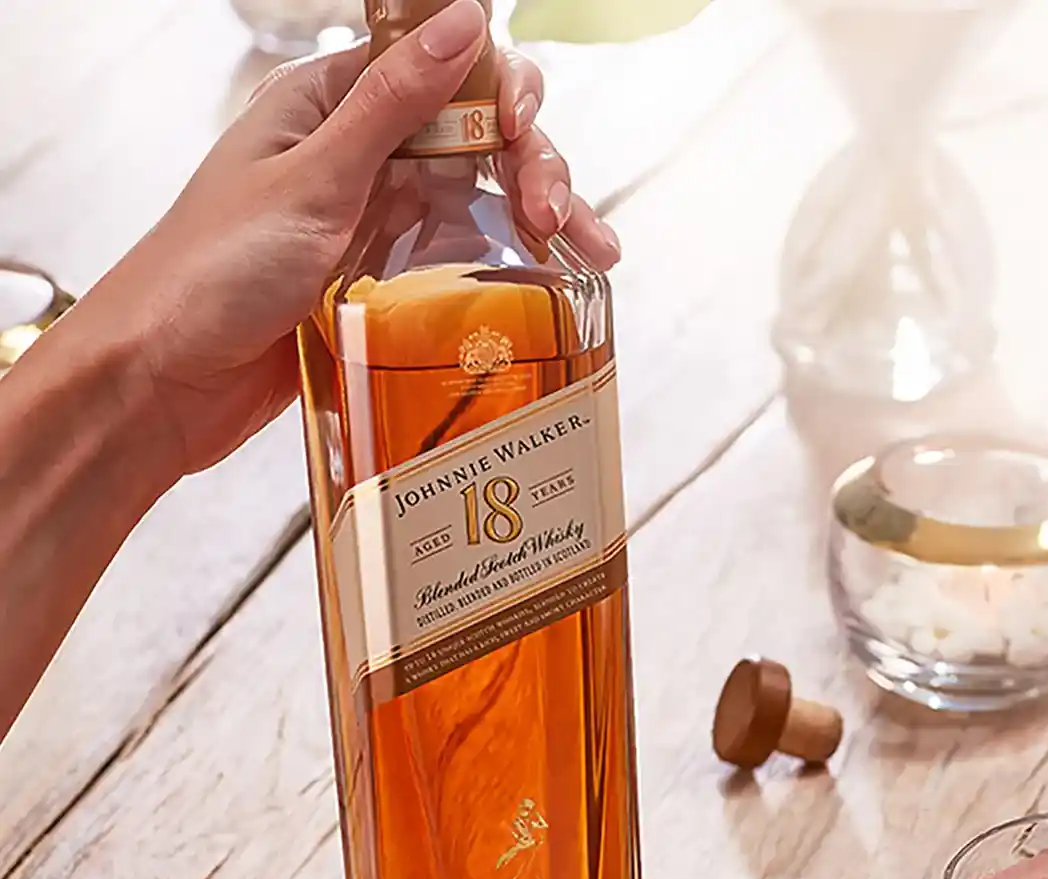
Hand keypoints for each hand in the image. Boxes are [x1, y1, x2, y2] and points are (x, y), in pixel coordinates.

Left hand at [82, 0, 619, 486]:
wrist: (165, 384)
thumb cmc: (210, 274)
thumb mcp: (314, 178)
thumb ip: (395, 103)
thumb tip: (467, 19)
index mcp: (330, 106)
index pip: (443, 72)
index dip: (501, 95)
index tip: (526, 135)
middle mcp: (358, 156)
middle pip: (476, 137)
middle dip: (534, 166)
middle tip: (560, 219)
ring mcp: (376, 221)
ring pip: (480, 199)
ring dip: (541, 217)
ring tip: (591, 254)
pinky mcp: (384, 284)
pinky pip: (460, 261)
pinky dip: (510, 268)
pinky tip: (553, 283)